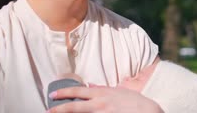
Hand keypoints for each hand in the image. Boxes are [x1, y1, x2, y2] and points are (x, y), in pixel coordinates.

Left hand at [47, 85, 163, 112]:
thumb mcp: (119, 91)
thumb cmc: (135, 102)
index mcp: (102, 93)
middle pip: (75, 106)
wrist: (148, 112)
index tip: (53, 95)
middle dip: (59, 109)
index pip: (78, 91)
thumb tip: (91, 86)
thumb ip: (103, 89)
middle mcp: (100, 104)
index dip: (64, 93)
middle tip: (48, 110)